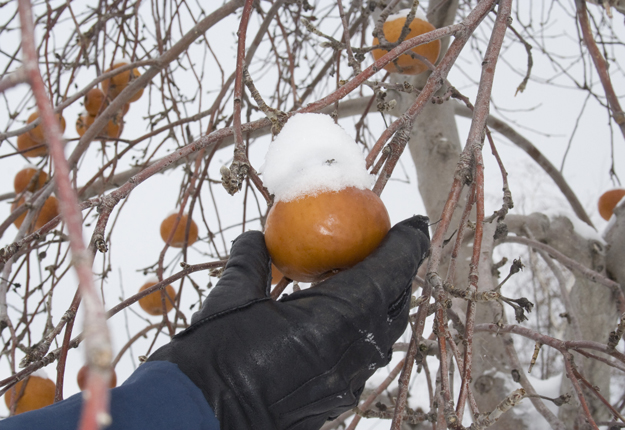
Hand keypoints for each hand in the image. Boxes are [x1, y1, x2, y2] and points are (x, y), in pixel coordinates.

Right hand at [148, 215, 429, 429]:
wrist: (196, 421)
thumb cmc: (212, 358)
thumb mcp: (231, 298)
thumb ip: (252, 261)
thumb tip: (259, 237)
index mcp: (334, 320)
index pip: (388, 274)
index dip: (407, 246)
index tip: (415, 225)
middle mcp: (352, 354)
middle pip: (394, 306)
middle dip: (399, 273)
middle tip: (390, 248)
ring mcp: (345, 382)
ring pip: (381, 335)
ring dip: (381, 303)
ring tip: (366, 278)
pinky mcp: (333, 400)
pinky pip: (361, 357)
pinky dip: (361, 329)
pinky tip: (337, 319)